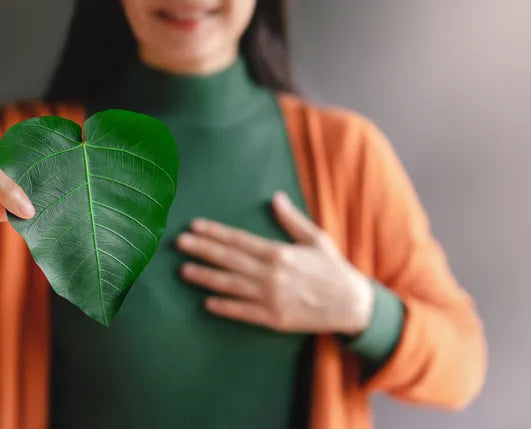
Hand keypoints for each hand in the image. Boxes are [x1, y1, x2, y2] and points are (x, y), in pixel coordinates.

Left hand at [177, 192, 373, 334]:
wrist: (351, 304)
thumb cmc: (333, 269)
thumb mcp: (316, 238)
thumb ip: (291, 219)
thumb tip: (276, 197)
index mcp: (279, 252)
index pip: (238, 239)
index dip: (214, 232)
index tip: (194, 226)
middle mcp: (271, 274)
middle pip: (228, 260)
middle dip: (202, 250)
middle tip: (179, 243)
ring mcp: (271, 297)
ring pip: (230, 286)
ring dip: (205, 277)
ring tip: (184, 270)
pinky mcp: (274, 319)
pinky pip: (243, 312)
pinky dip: (224, 307)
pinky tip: (207, 302)